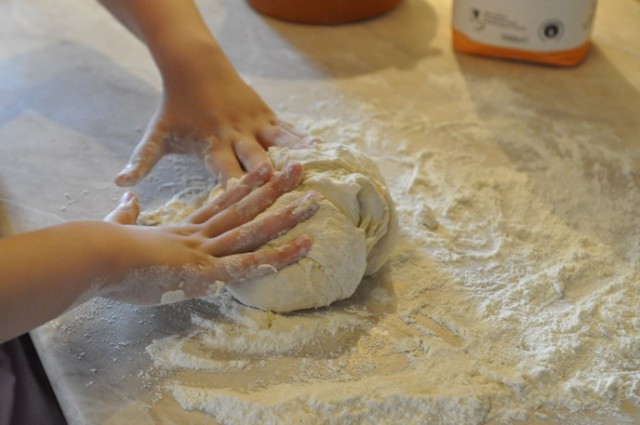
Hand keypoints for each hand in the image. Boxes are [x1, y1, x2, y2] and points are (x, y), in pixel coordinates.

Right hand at [104, 163, 318, 304]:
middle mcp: (200, 235)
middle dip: (275, 189)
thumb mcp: (117, 227)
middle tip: (300, 170)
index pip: (221, 202)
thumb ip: (127, 214)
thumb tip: (128, 196)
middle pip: (245, 208)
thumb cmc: (100, 246)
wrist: (93, 254)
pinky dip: (279, 256)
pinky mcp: (206, 272)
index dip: (244, 186)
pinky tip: (305, 247)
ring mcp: (206, 251)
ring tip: (314, 202)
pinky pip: (251, 264)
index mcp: (183, 228)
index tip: (264, 169)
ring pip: (255, 230)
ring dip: (287, 216)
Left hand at [114, 42, 309, 186]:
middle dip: (271, 175)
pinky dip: (304, 139)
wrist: (193, 64)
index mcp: (211, 146)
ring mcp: (253, 123)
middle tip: (288, 192)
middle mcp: (234, 136)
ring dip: (295, 156)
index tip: (245, 211)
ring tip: (314, 170)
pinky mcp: (265, 114)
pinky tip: (323, 150)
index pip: (225, 172)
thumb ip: (142, 161)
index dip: (236, 189)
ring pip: (278, 141)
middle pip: (255, 158)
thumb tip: (118, 185)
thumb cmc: (175, 108)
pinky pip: (288, 128)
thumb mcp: (158, 135)